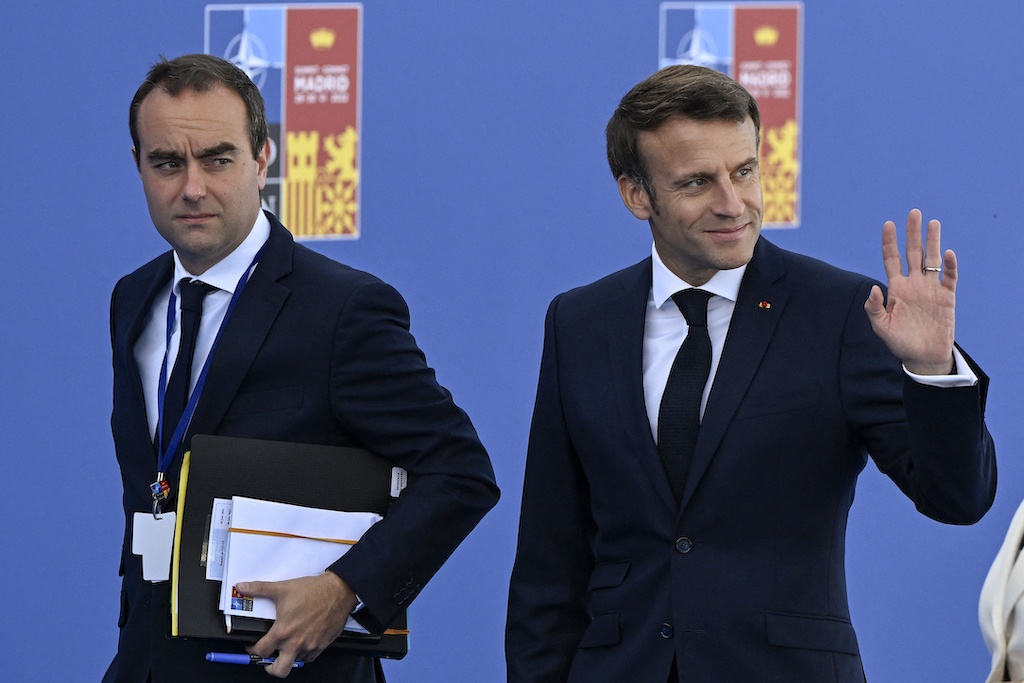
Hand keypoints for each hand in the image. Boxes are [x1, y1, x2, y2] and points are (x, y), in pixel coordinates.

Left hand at [240, 571, 357, 677]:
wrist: (338, 590)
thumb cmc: (313, 591)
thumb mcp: (282, 588)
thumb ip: (259, 588)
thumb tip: (242, 587)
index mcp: (283, 631)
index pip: (261, 651)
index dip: (253, 651)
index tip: (253, 647)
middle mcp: (296, 642)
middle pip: (279, 670)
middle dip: (271, 668)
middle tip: (269, 660)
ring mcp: (310, 645)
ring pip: (295, 662)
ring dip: (289, 657)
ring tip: (287, 647)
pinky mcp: (322, 644)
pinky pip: (311, 657)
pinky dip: (305, 654)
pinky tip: (303, 643)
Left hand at [863, 208, 956, 374]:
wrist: (923, 357)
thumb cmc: (900, 342)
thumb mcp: (881, 327)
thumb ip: (874, 308)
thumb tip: (873, 288)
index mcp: (896, 288)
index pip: (891, 259)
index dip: (890, 242)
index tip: (888, 224)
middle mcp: (913, 283)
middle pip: (913, 253)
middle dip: (913, 233)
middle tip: (914, 212)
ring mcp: (930, 288)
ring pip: (931, 260)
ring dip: (933, 241)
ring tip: (933, 223)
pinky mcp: (946, 297)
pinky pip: (948, 277)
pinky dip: (948, 266)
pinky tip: (946, 253)